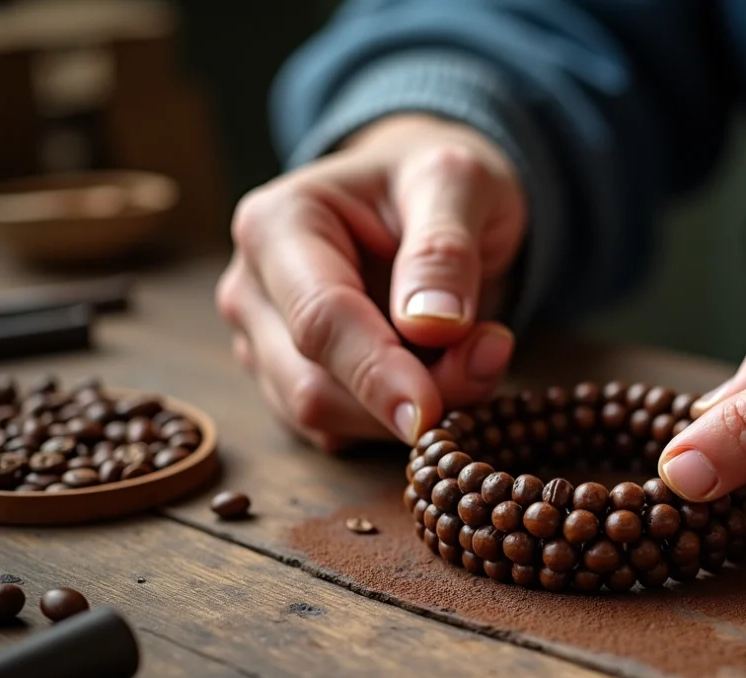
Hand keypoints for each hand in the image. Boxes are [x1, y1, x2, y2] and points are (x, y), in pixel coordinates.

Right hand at [216, 114, 526, 450]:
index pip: (319, 320)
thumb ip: (444, 248)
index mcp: (276, 224)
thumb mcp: (459, 182)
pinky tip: (448, 374)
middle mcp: (254, 289)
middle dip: (407, 394)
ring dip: (410, 410)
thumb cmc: (437, 178)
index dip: (377, 373)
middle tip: (492, 356)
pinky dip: (399, 419)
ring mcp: (264, 342)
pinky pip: (343, 431)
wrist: (429, 193)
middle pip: (314, 384)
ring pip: (326, 419)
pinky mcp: (292, 382)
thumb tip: (430, 326)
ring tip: (481, 353)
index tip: (432, 412)